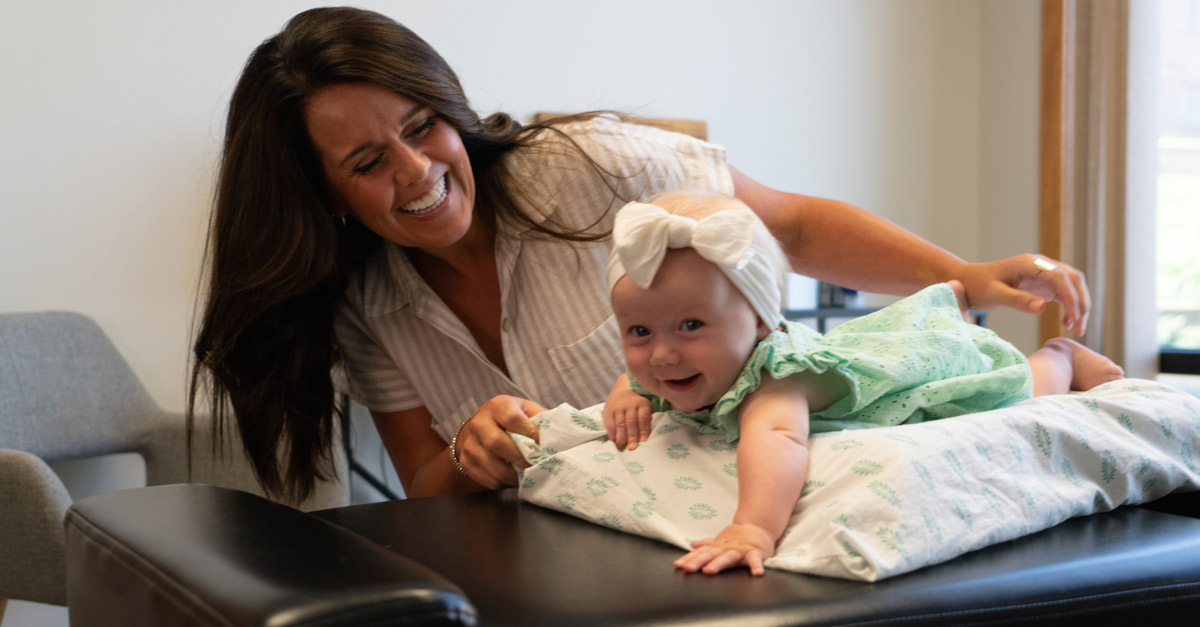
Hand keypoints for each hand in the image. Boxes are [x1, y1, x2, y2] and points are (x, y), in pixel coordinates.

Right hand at [454, 395, 544, 488]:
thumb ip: (540, 419)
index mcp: (497, 406)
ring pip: (493, 466)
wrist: (479, 428)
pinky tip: (513, 478)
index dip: (530, 433)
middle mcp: (479, 423)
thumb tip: (561, 435)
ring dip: (515, 476)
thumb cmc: (510, 420)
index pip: (512, 418)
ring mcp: (469, 444)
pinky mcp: (466, 462)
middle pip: (497, 444)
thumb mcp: (525, 410)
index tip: (542, 446)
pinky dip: (504, 482)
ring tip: (528, 476)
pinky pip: (488, 479)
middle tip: (536, 466)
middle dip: (521, 459)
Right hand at [602, 376, 651, 449]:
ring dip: (621, 437)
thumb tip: (647, 437)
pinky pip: (609, 424)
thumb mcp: (646, 408)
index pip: (643, 417)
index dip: (644, 429)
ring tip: (622, 446)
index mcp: (641, 403)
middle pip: (631, 421)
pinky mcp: (608, 412)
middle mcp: (629, 404)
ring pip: (619, 424)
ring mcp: (617, 408)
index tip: (644, 441)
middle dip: (632, 435)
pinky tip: (615, 441)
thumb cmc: (637, 406)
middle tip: (632, 447)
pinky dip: (612, 434)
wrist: (621, 393)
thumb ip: (648, 420)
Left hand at [674, 523, 776, 575]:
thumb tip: (692, 544)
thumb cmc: (738, 538)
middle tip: (687, 568)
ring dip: (717, 564)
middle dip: (697, 561)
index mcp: (718, 548)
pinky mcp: (755, 552)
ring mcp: (740, 550)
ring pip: (727, 557)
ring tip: (708, 571)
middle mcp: (726, 549)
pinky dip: (756, 565)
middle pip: (710, 555)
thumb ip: (706, 544)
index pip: (701, 553)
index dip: (689, 559)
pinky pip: (755, 559)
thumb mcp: (721, 541)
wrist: (759, 527)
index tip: (678, 565)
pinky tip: (757, 573)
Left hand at [957, 254, 1089, 335]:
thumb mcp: (994, 294)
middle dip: (1081, 303)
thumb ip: (1017, 300)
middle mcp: (1041, 264)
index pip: (1060, 277)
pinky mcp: (1042, 283)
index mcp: (1029, 263)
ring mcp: (1043, 273)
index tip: (1073, 319)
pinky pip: (1064, 292)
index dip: (1071, 298)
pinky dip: (1070, 306)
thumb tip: (1043, 307)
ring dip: (1079, 305)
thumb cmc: (978, 286)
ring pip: (1072, 286)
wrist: (968, 282)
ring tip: (1076, 328)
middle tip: (1079, 328)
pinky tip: (1068, 322)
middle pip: (1073, 280)